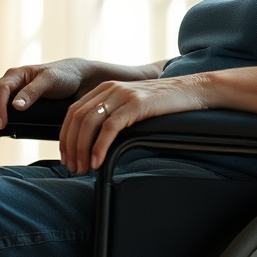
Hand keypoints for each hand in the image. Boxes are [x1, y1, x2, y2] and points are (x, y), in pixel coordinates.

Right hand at [0, 58, 99, 130]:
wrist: (78, 79)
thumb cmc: (64, 75)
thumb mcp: (50, 80)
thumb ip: (33, 91)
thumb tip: (15, 106)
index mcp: (17, 74)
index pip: (1, 90)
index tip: (2, 122)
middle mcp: (13, 82)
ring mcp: (15, 92)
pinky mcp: (20, 101)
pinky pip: (4, 107)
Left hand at [59, 75, 210, 174]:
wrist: (191, 90)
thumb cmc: (163, 103)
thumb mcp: (131, 105)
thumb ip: (113, 114)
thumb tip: (94, 142)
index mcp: (105, 88)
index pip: (73, 112)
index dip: (66, 136)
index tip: (67, 157)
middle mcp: (110, 88)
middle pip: (77, 118)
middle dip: (71, 146)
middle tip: (73, 167)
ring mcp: (123, 94)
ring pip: (89, 122)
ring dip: (82, 149)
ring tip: (84, 168)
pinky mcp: (136, 103)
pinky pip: (110, 127)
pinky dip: (99, 146)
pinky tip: (98, 161)